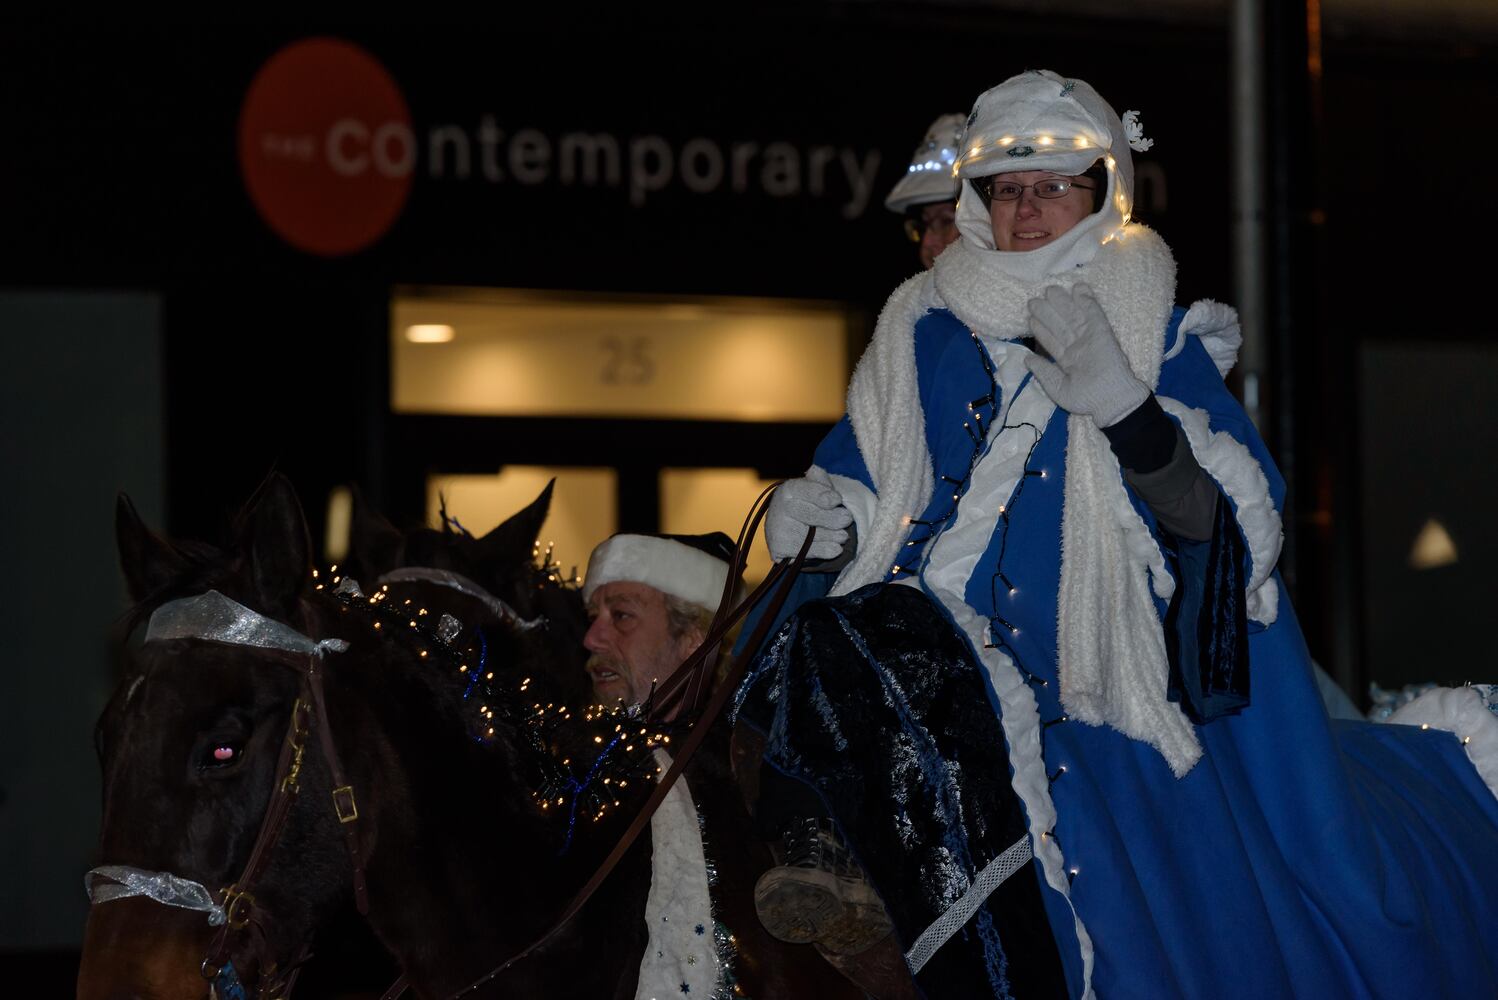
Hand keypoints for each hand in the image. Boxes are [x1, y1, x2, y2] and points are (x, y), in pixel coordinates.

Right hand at [766, 475, 852, 561]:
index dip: (822, 495)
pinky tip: (835, 549)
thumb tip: (814, 471)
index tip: (837, 500)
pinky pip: (805, 551)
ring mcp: (778, 528)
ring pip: (810, 535)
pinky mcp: (779, 547)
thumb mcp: (814, 489)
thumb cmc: (807, 505)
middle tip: (847, 519)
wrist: (786, 528)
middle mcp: (780, 507)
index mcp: (789, 489)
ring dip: (831, 536)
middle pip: (809, 514)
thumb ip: (820, 481)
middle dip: (831, 518)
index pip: (806, 491)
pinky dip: (823, 551)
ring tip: (843, 536)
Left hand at [1025, 282, 1149, 427]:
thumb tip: (1027, 359)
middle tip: (1034, 299)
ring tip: (1050, 290)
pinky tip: (1079, 288)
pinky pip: (1095, 315)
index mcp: (1068, 361)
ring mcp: (1090, 339)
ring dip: (1063, 303)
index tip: (1030, 317)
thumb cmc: (1087, 399)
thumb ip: (1043, 372)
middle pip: (1061, 326)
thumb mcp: (1058, 389)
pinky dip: (1088, 301)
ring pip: (1074, 317)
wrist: (1111, 400)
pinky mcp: (1103, 334)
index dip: (1041, 329)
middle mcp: (1078, 347)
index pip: (1052, 341)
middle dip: (1048, 312)